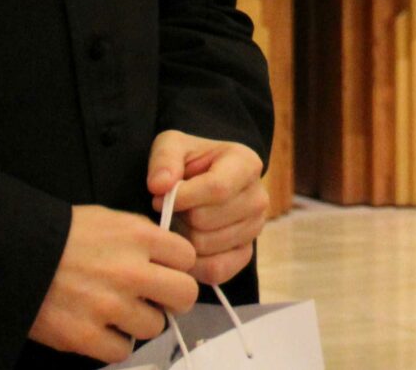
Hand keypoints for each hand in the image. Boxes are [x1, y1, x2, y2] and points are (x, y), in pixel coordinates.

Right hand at [28, 204, 198, 362]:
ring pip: (155, 326)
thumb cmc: (59, 234)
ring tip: (118, 312)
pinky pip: (122, 350)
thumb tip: (167, 255)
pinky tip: (101, 328)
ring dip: (139, 322)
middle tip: (156, 298)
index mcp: (138, 237)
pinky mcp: (86, 336)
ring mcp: (110, 307)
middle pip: (185, 295)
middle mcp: (131, 272)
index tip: (166, 271)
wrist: (12, 255)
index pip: (188, 257)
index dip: (177, 265)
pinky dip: (114, 343)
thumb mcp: (107, 219)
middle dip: (174, 298)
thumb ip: (142, 236)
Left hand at [148, 130, 268, 286]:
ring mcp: (255, 228)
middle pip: (207, 221)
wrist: (201, 179)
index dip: (182, 198)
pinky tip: (184, 246)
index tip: (158, 197)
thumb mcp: (172, 146)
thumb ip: (164, 160)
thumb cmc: (187, 161)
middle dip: (179, 218)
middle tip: (170, 211)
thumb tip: (160, 186)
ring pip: (206, 247)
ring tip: (178, 223)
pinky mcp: (245, 254)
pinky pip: (217, 270)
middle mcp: (258, 197)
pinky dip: (193, 264)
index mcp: (246, 164)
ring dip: (182, 239)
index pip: (217, 189)